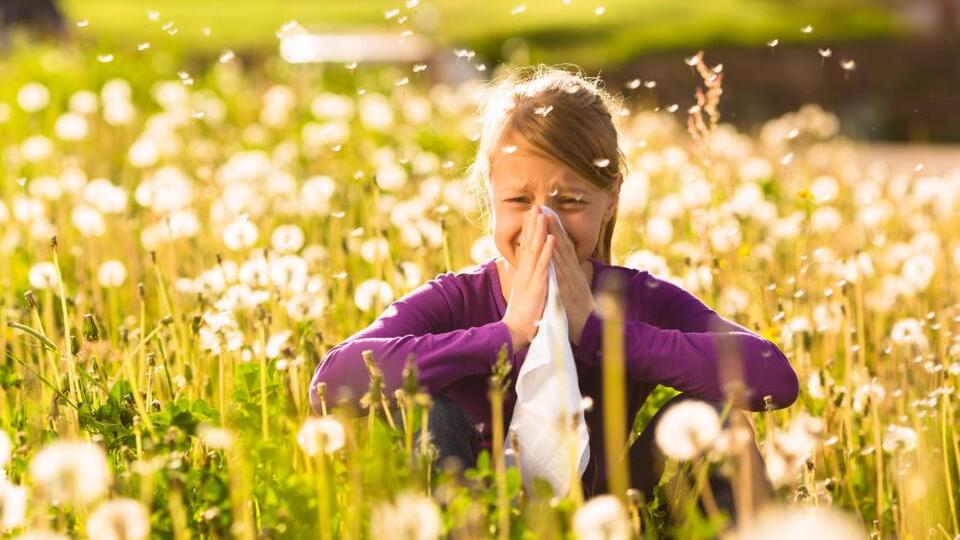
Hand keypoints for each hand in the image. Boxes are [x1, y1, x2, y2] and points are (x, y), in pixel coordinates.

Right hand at [501, 206, 554, 350]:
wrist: (515, 332)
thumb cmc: (522, 317)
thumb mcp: (524, 295)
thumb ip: (526, 282)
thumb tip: (527, 275)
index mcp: (523, 275)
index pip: (526, 248)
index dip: (529, 231)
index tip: (531, 216)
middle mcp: (525, 273)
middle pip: (529, 244)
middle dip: (532, 225)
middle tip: (535, 207)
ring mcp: (530, 278)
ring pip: (535, 250)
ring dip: (539, 231)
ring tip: (543, 215)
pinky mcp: (537, 286)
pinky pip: (544, 265)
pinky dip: (548, 250)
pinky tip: (551, 238)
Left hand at [544, 211, 596, 345]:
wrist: (590, 329)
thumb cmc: (579, 312)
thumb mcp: (573, 290)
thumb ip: (568, 277)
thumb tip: (563, 267)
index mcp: (573, 272)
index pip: (563, 247)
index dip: (555, 230)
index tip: (547, 214)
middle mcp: (573, 272)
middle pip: (563, 245)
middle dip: (553, 226)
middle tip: (544, 208)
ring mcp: (572, 279)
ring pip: (562, 254)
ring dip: (554, 235)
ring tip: (546, 219)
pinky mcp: (570, 290)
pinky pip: (562, 272)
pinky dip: (557, 258)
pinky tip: (551, 246)